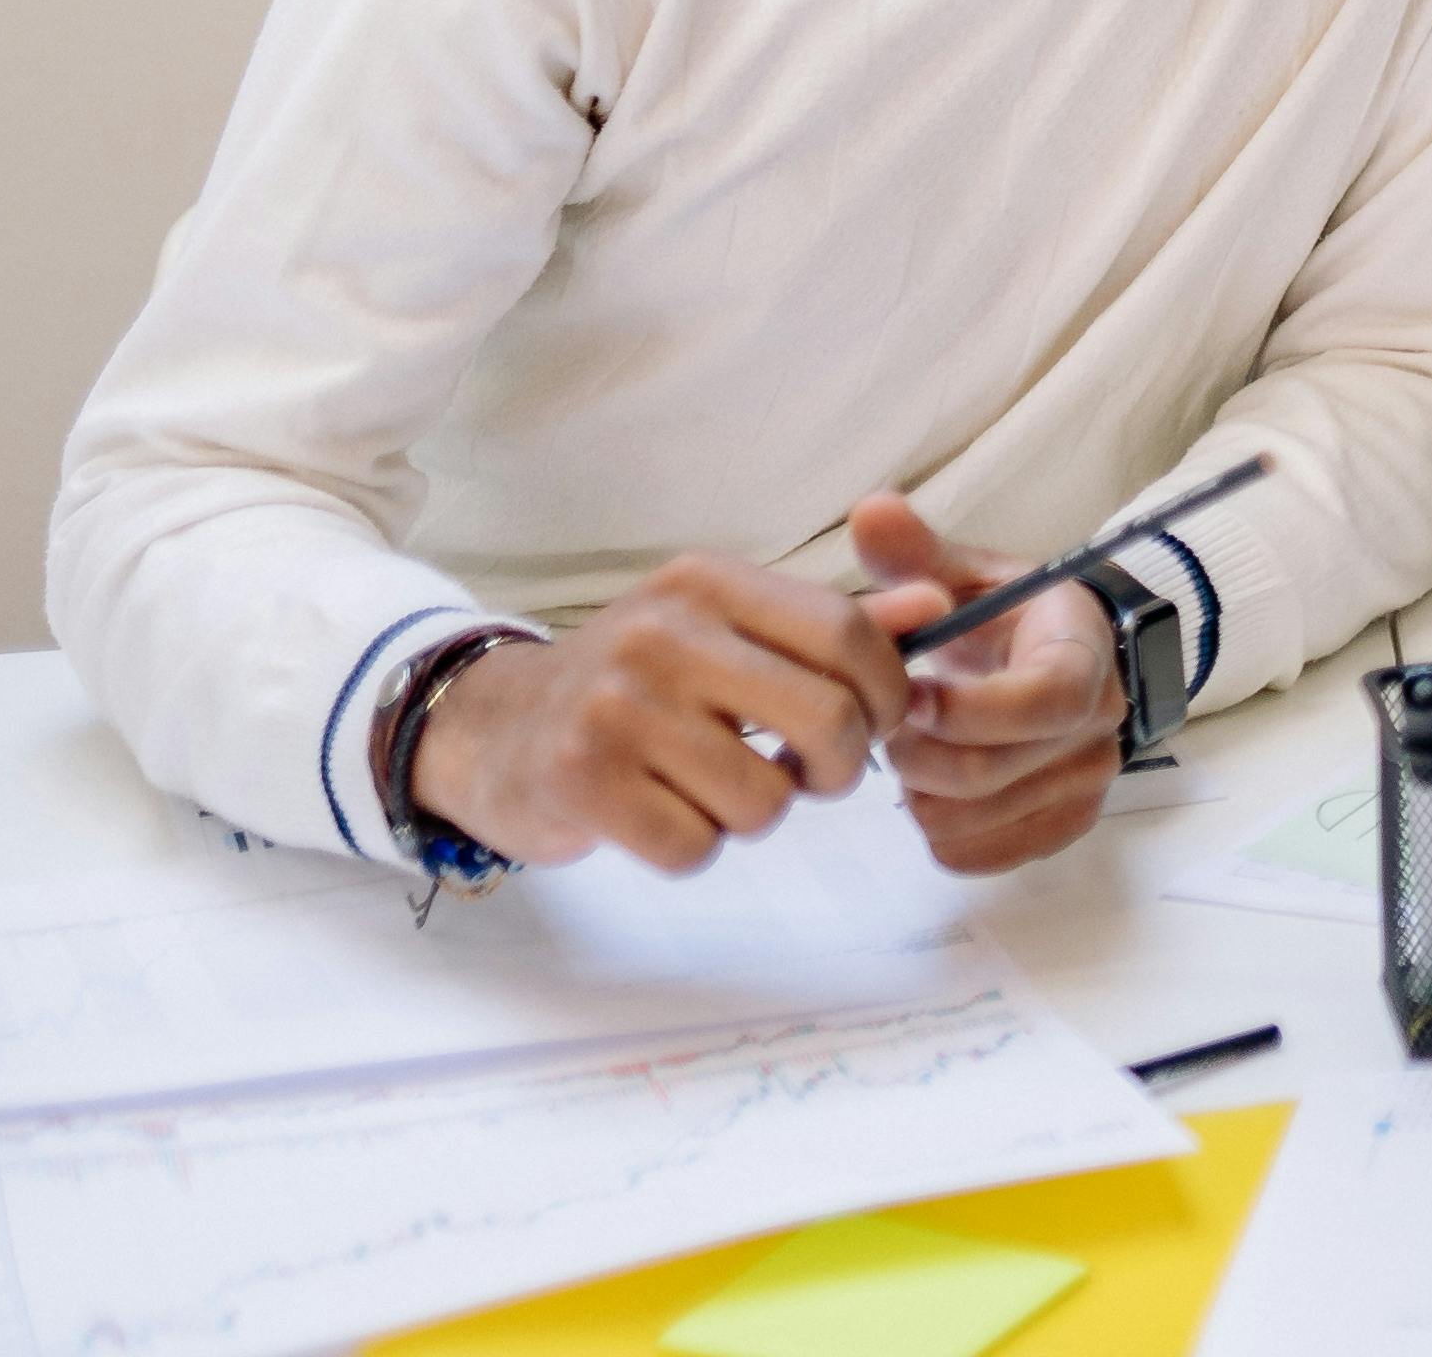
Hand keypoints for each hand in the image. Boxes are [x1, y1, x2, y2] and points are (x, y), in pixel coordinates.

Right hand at [400, 553, 906, 873]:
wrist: (493, 727)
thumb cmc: (637, 681)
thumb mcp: (728, 628)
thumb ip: (834, 625)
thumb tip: (938, 609)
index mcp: (710, 584)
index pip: (848, 636)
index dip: (886, 695)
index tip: (872, 723)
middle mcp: (663, 635)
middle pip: (827, 720)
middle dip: (839, 767)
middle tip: (807, 772)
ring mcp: (616, 709)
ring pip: (765, 799)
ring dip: (756, 813)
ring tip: (714, 786)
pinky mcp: (581, 783)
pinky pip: (694, 847)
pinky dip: (692, 847)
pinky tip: (663, 814)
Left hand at [848, 493, 1124, 875]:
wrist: (1060, 665)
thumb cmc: (1006, 620)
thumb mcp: (967, 577)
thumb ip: (917, 553)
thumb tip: (872, 508)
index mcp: (1084, 654)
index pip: (1044, 700)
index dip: (964, 708)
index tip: (907, 693)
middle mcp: (1100, 727)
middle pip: (986, 771)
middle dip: (913, 750)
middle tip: (887, 718)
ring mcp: (1085, 786)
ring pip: (965, 819)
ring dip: (917, 789)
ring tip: (915, 745)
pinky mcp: (1059, 830)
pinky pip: (969, 855)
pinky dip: (933, 827)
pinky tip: (934, 783)